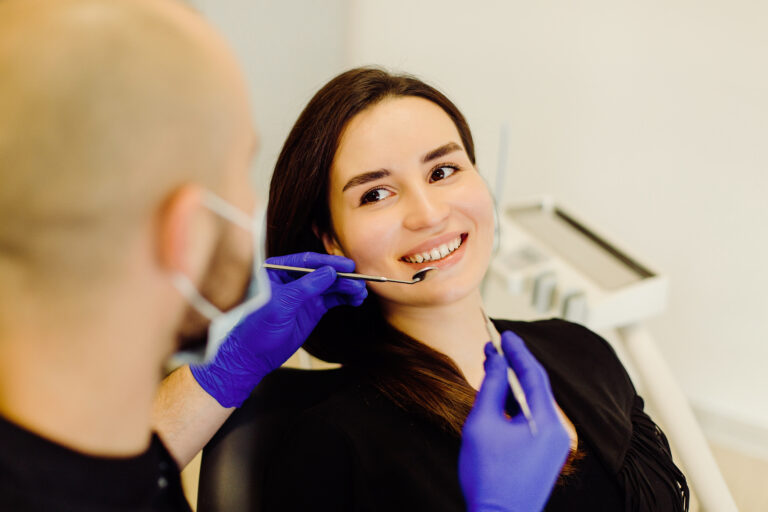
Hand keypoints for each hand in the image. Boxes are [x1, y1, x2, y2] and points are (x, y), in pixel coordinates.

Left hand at [191, 252, 366, 406]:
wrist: (252, 357)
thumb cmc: (256, 328)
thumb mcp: (279, 305)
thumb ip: (304, 288)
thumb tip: (329, 272)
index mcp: (278, 271)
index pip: (307, 261)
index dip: (328, 263)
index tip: (347, 266)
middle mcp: (293, 279)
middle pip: (323, 272)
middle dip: (342, 276)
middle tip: (360, 281)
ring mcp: (304, 294)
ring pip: (331, 285)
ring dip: (347, 287)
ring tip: (361, 292)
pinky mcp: (312, 308)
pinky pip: (332, 299)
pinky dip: (345, 298)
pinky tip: (356, 299)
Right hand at [459, 331, 570, 511]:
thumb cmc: (488, 476)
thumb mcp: (482, 423)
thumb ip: (490, 386)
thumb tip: (494, 359)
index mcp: (547, 422)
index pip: (534, 374)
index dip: (518, 351)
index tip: (505, 334)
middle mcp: (557, 431)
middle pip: (537, 387)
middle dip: (517, 364)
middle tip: (498, 346)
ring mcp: (554, 445)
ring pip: (535, 404)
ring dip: (515, 384)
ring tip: (494, 366)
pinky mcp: (545, 455)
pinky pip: (534, 420)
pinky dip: (518, 404)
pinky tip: (500, 398)